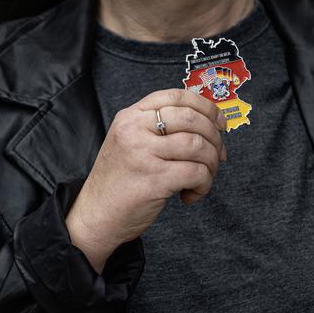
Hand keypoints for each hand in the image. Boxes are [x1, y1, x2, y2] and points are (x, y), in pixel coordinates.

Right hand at [65, 89, 226, 270]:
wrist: (94, 216)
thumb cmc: (119, 182)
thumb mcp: (129, 142)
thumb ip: (158, 129)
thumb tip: (207, 125)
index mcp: (130, 116)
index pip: (175, 96)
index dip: (205, 106)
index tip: (219, 122)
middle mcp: (134, 130)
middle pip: (191, 119)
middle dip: (214, 138)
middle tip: (217, 156)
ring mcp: (143, 153)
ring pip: (198, 145)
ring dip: (211, 164)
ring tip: (203, 179)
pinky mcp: (153, 179)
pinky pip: (196, 173)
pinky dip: (204, 184)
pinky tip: (191, 194)